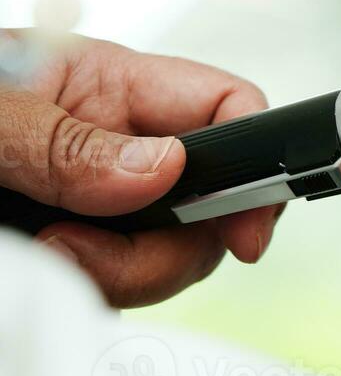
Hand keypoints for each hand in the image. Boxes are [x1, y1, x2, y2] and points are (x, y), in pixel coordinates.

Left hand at [0, 29, 278, 306]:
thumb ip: (67, 142)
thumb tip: (163, 170)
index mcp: (109, 84)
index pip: (229, 108)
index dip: (260, 163)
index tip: (245, 231)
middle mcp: (118, 143)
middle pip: (212, 206)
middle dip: (168, 248)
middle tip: (83, 254)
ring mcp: (101, 202)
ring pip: (170, 256)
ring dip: (119, 276)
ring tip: (45, 254)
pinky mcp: (78, 248)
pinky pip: (121, 285)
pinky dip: (93, 291)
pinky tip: (46, 270)